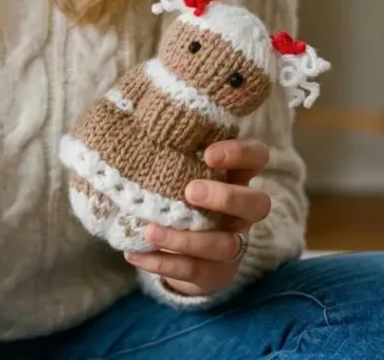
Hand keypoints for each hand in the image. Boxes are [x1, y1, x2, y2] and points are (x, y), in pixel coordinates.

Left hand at [124, 139, 271, 296]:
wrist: (185, 249)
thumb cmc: (176, 188)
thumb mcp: (177, 164)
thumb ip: (167, 144)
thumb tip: (126, 110)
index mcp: (235, 176)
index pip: (257, 157)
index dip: (241, 154)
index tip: (209, 153)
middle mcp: (241, 212)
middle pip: (257, 204)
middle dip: (226, 198)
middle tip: (190, 191)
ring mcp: (231, 243)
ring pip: (223, 245)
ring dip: (185, 239)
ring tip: (149, 230)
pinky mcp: (213, 273)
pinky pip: (192, 271)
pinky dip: (161, 264)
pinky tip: (133, 254)